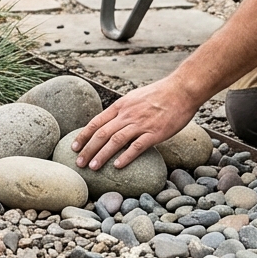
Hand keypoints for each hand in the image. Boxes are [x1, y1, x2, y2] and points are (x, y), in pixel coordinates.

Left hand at [70, 79, 199, 169]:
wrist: (182, 89)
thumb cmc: (160, 94)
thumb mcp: (135, 97)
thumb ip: (123, 110)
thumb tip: (112, 122)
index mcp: (121, 106)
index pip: (96, 122)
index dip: (83, 135)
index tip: (74, 147)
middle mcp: (127, 114)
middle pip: (101, 134)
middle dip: (87, 149)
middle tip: (78, 163)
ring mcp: (141, 124)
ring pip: (115, 141)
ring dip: (101, 155)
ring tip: (92, 167)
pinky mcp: (155, 133)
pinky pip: (137, 146)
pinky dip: (126, 157)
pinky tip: (117, 166)